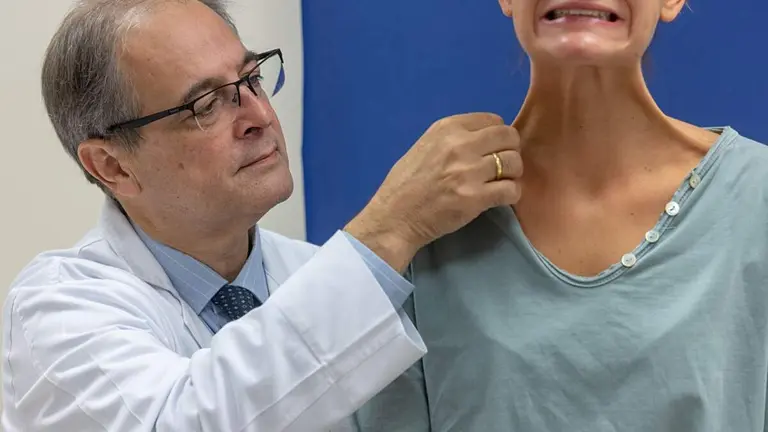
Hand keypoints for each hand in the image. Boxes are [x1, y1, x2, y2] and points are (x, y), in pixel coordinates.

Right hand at [345, 112, 522, 272]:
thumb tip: (485, 139)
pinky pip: (511, 190)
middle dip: (511, 152)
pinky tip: (500, 198)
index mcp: (447, 128)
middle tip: (502, 168)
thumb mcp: (425, 146)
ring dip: (512, 174)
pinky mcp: (475, 197)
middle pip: (509, 137)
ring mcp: (468, 171)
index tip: (492, 150)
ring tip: (500, 183)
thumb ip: (453, 139)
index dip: (498, 136)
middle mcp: (459, 145)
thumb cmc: (406, 184)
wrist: (394, 217)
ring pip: (514, 162)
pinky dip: (512, 194)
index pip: (493, 120)